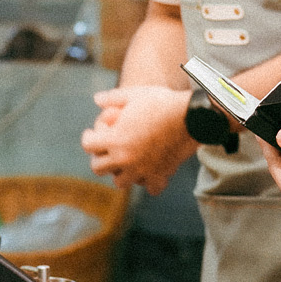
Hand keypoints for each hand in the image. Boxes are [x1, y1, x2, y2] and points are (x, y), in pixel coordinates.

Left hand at [80, 86, 195, 193]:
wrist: (192, 116)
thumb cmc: (162, 101)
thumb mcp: (134, 94)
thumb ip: (112, 97)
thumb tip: (96, 99)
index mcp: (115, 139)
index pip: (88, 145)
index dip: (89, 137)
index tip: (93, 133)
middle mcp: (125, 159)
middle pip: (98, 168)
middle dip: (99, 157)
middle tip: (105, 149)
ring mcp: (142, 170)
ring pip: (120, 182)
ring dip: (120, 172)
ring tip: (125, 161)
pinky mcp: (160, 175)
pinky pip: (150, 187)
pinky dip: (148, 181)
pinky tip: (149, 170)